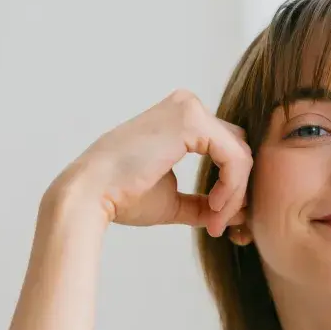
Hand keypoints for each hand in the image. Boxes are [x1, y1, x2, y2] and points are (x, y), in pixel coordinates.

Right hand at [48, 90, 250, 236]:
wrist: (90, 195)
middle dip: (238, 190)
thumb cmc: (123, 196)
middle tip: (222, 223)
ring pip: (240, 153)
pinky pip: (234, 157)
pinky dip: (232, 187)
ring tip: (216, 221)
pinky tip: (214, 207)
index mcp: (180, 118)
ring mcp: (189, 109)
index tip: (218, 220)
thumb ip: (202, 202)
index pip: (226, 148)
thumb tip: (235, 214)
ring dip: (235, 193)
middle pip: (238, 148)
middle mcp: (187, 106)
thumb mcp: (172, 199)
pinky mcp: (192, 122)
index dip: (231, 186)